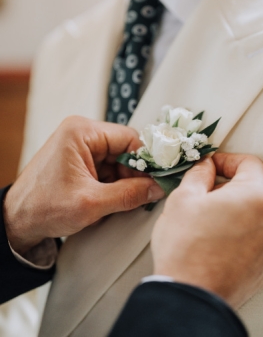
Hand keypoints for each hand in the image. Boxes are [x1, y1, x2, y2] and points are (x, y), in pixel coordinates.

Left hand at [3, 116, 163, 254]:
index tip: (157, 179)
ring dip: (122, 180)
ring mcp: (79, 146)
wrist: (15, 221)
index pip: (129, 138)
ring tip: (118, 200)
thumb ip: (129, 194)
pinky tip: (108, 199)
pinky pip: (105, 166)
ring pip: (116, 159)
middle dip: (133, 173)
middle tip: (141, 194)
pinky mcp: (77, 159)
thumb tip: (156, 188)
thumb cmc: (43, 207)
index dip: (145, 160)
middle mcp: (81, 133)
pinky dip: (111, 183)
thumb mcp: (92, 203)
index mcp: (81, 131)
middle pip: (124, 148)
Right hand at [151, 153, 262, 308]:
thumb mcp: (184, 197)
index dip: (225, 160)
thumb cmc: (188, 251)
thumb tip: (205, 167)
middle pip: (253, 188)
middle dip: (228, 187)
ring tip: (206, 222)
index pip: (248, 162)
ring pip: (254, 213)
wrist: (191, 296)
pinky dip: (239, 233)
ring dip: (233, 211)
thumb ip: (199, 173)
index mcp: (258, 196)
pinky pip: (255, 237)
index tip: (211, 165)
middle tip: (203, 194)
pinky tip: (214, 239)